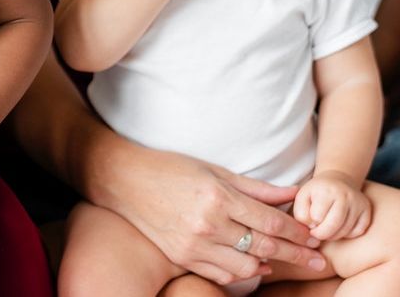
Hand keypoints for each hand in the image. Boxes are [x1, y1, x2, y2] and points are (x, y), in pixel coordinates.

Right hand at [106, 148, 326, 284]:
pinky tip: (252, 266)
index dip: (297, 232)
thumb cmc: (169, 168)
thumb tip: (292, 194)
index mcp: (218, 197)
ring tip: (281, 262)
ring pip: (245, 268)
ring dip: (268, 266)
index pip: (270, 221)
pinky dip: (241, 274)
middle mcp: (207, 224)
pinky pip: (220, 274)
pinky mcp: (180, 256)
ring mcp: (192, 244)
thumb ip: (255, 188)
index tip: (315, 237)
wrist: (123, 180)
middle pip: (264, 247)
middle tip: (318, 261)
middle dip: (296, 254)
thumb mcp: (214, 170)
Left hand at [294, 171, 371, 240]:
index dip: (311, 223)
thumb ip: (301, 214)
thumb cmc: (316, 192)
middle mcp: (345, 195)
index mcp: (326, 190)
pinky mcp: (367, 211)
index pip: (317, 217)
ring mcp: (358, 203)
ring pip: (346, 230)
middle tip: (316, 233)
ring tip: (326, 229)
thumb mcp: (302, 198)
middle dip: (322, 234)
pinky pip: (358, 231)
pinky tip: (340, 227)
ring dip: (333, 235)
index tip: (309, 221)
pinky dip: (347, 234)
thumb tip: (313, 228)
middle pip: (334, 225)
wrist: (337, 180)